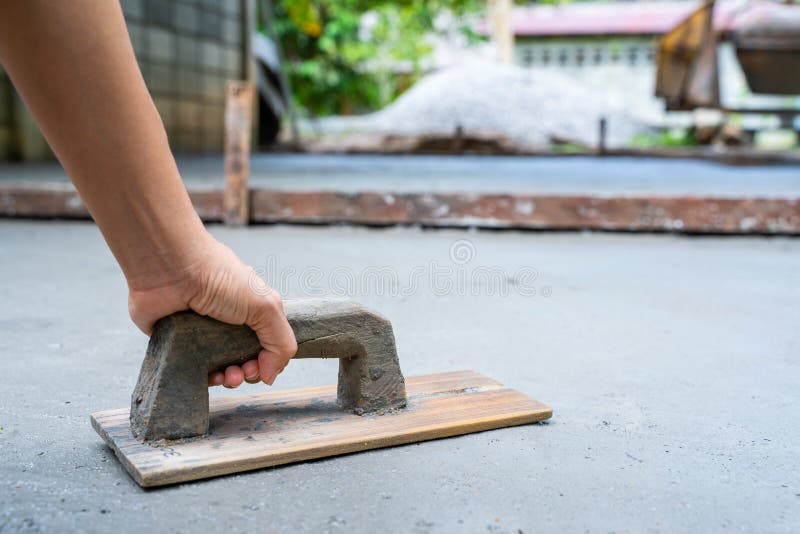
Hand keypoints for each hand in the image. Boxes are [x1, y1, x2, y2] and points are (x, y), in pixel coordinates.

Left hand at [127, 233, 296, 387]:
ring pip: (218, 367)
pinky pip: (190, 367)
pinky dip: (201, 377)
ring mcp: (201, 332)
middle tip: (241, 373)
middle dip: (247, 373)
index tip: (260, 367)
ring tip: (226, 377)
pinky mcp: (176, 341)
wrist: (170, 269)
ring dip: (227, 379)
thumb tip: (270, 375)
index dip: (266, 361)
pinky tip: (208, 377)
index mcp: (250, 309)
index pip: (265, 344)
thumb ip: (280, 341)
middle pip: (243, 359)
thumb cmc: (219, 278)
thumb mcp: (266, 306)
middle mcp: (227, 321)